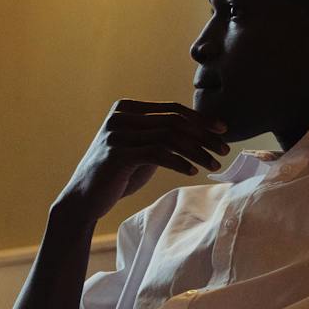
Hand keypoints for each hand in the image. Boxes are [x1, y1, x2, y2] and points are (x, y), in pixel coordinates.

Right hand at [56, 99, 230, 225]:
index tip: (223, 130)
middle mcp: (121, 116)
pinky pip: (158, 153)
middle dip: (204, 135)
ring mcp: (117, 133)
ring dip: (197, 151)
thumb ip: (161, 136)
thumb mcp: (141, 150)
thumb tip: (199, 130)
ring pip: (169, 137)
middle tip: (225, 149)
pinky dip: (179, 162)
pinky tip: (192, 171)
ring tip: (214, 164)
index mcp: (127, 108)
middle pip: (174, 121)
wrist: (83, 199)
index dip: (201, 119)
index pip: (173, 109)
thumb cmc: (116, 176)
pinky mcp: (117, 154)